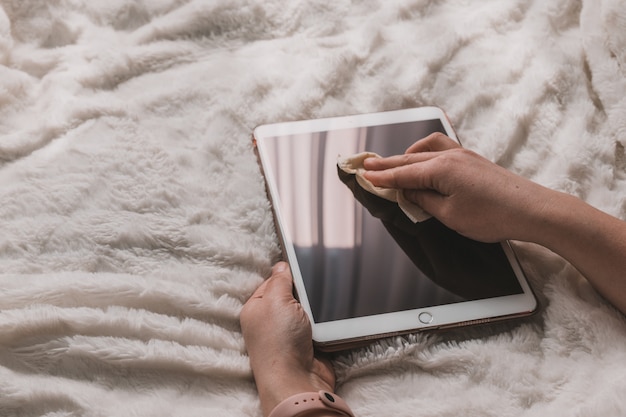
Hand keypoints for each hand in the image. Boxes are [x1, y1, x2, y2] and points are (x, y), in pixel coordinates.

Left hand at [240, 262, 334, 416]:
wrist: (297, 379)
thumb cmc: (279, 342)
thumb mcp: (275, 299)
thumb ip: (280, 279)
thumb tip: (282, 265)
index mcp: (257, 307)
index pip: (273, 281)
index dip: (288, 273)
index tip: (303, 264)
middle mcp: (272, 321)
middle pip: (293, 294)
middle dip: (306, 292)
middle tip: (315, 287)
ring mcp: (290, 334)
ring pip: (309, 309)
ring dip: (318, 308)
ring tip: (322, 306)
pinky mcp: (308, 345)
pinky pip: (320, 325)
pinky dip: (326, 323)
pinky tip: (329, 319)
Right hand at [363, 133, 553, 242]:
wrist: (532, 209)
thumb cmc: (492, 215)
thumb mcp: (450, 215)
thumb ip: (423, 200)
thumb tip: (407, 191)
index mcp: (441, 169)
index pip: (402, 173)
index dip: (381, 176)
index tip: (362, 175)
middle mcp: (450, 156)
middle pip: (410, 159)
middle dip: (386, 163)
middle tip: (365, 164)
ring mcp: (463, 155)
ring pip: (425, 151)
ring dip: (406, 156)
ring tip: (392, 163)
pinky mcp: (473, 160)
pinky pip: (441, 150)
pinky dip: (424, 154)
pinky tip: (423, 161)